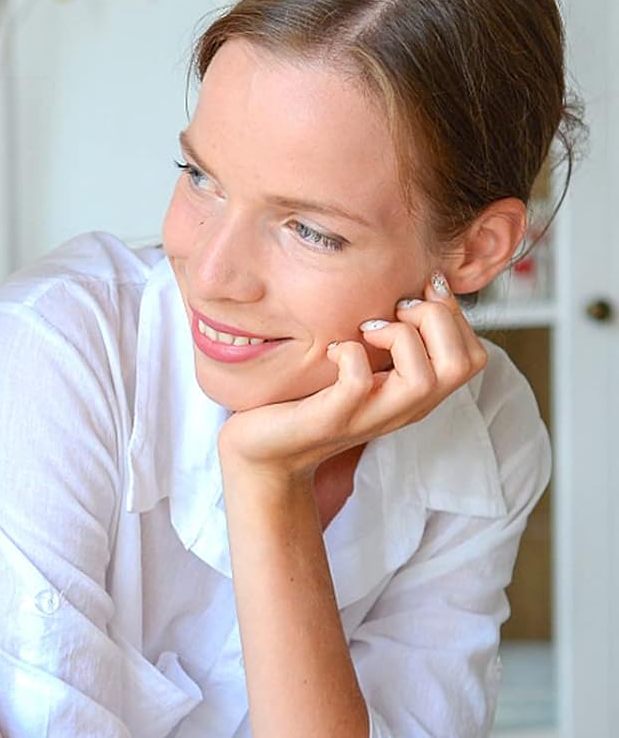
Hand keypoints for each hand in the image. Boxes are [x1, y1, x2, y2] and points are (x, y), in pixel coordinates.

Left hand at [218, 273, 487, 479]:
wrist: (264, 451)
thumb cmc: (311, 399)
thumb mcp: (364, 365)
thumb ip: (393, 339)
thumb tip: (419, 286)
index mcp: (416, 393)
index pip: (474, 356)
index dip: (455, 313)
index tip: (417, 293)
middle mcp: (403, 408)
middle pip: (464, 363)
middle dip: (438, 318)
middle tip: (394, 310)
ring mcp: (369, 416)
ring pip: (425, 378)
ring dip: (400, 336)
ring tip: (367, 329)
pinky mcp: (332, 419)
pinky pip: (358, 384)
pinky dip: (350, 355)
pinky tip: (334, 350)